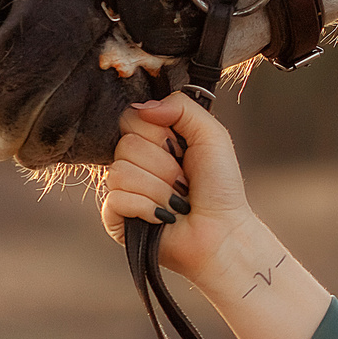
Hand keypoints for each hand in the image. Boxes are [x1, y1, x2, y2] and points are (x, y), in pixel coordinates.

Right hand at [100, 91, 253, 280]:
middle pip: (126, 144)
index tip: (180, 148)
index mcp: (152, 139)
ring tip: (177, 201)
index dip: (159, 133)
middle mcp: (134, 161)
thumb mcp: (211, 134)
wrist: (222, 231)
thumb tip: (142, 107)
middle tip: (183, 180)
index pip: (131, 117)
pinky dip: (147, 208)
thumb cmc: (219, 186)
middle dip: (164, 165)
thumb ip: (181, 107)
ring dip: (159, 189)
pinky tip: (163, 217)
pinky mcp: (115, 216)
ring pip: (119, 172)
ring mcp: (122, 189)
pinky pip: (115, 199)